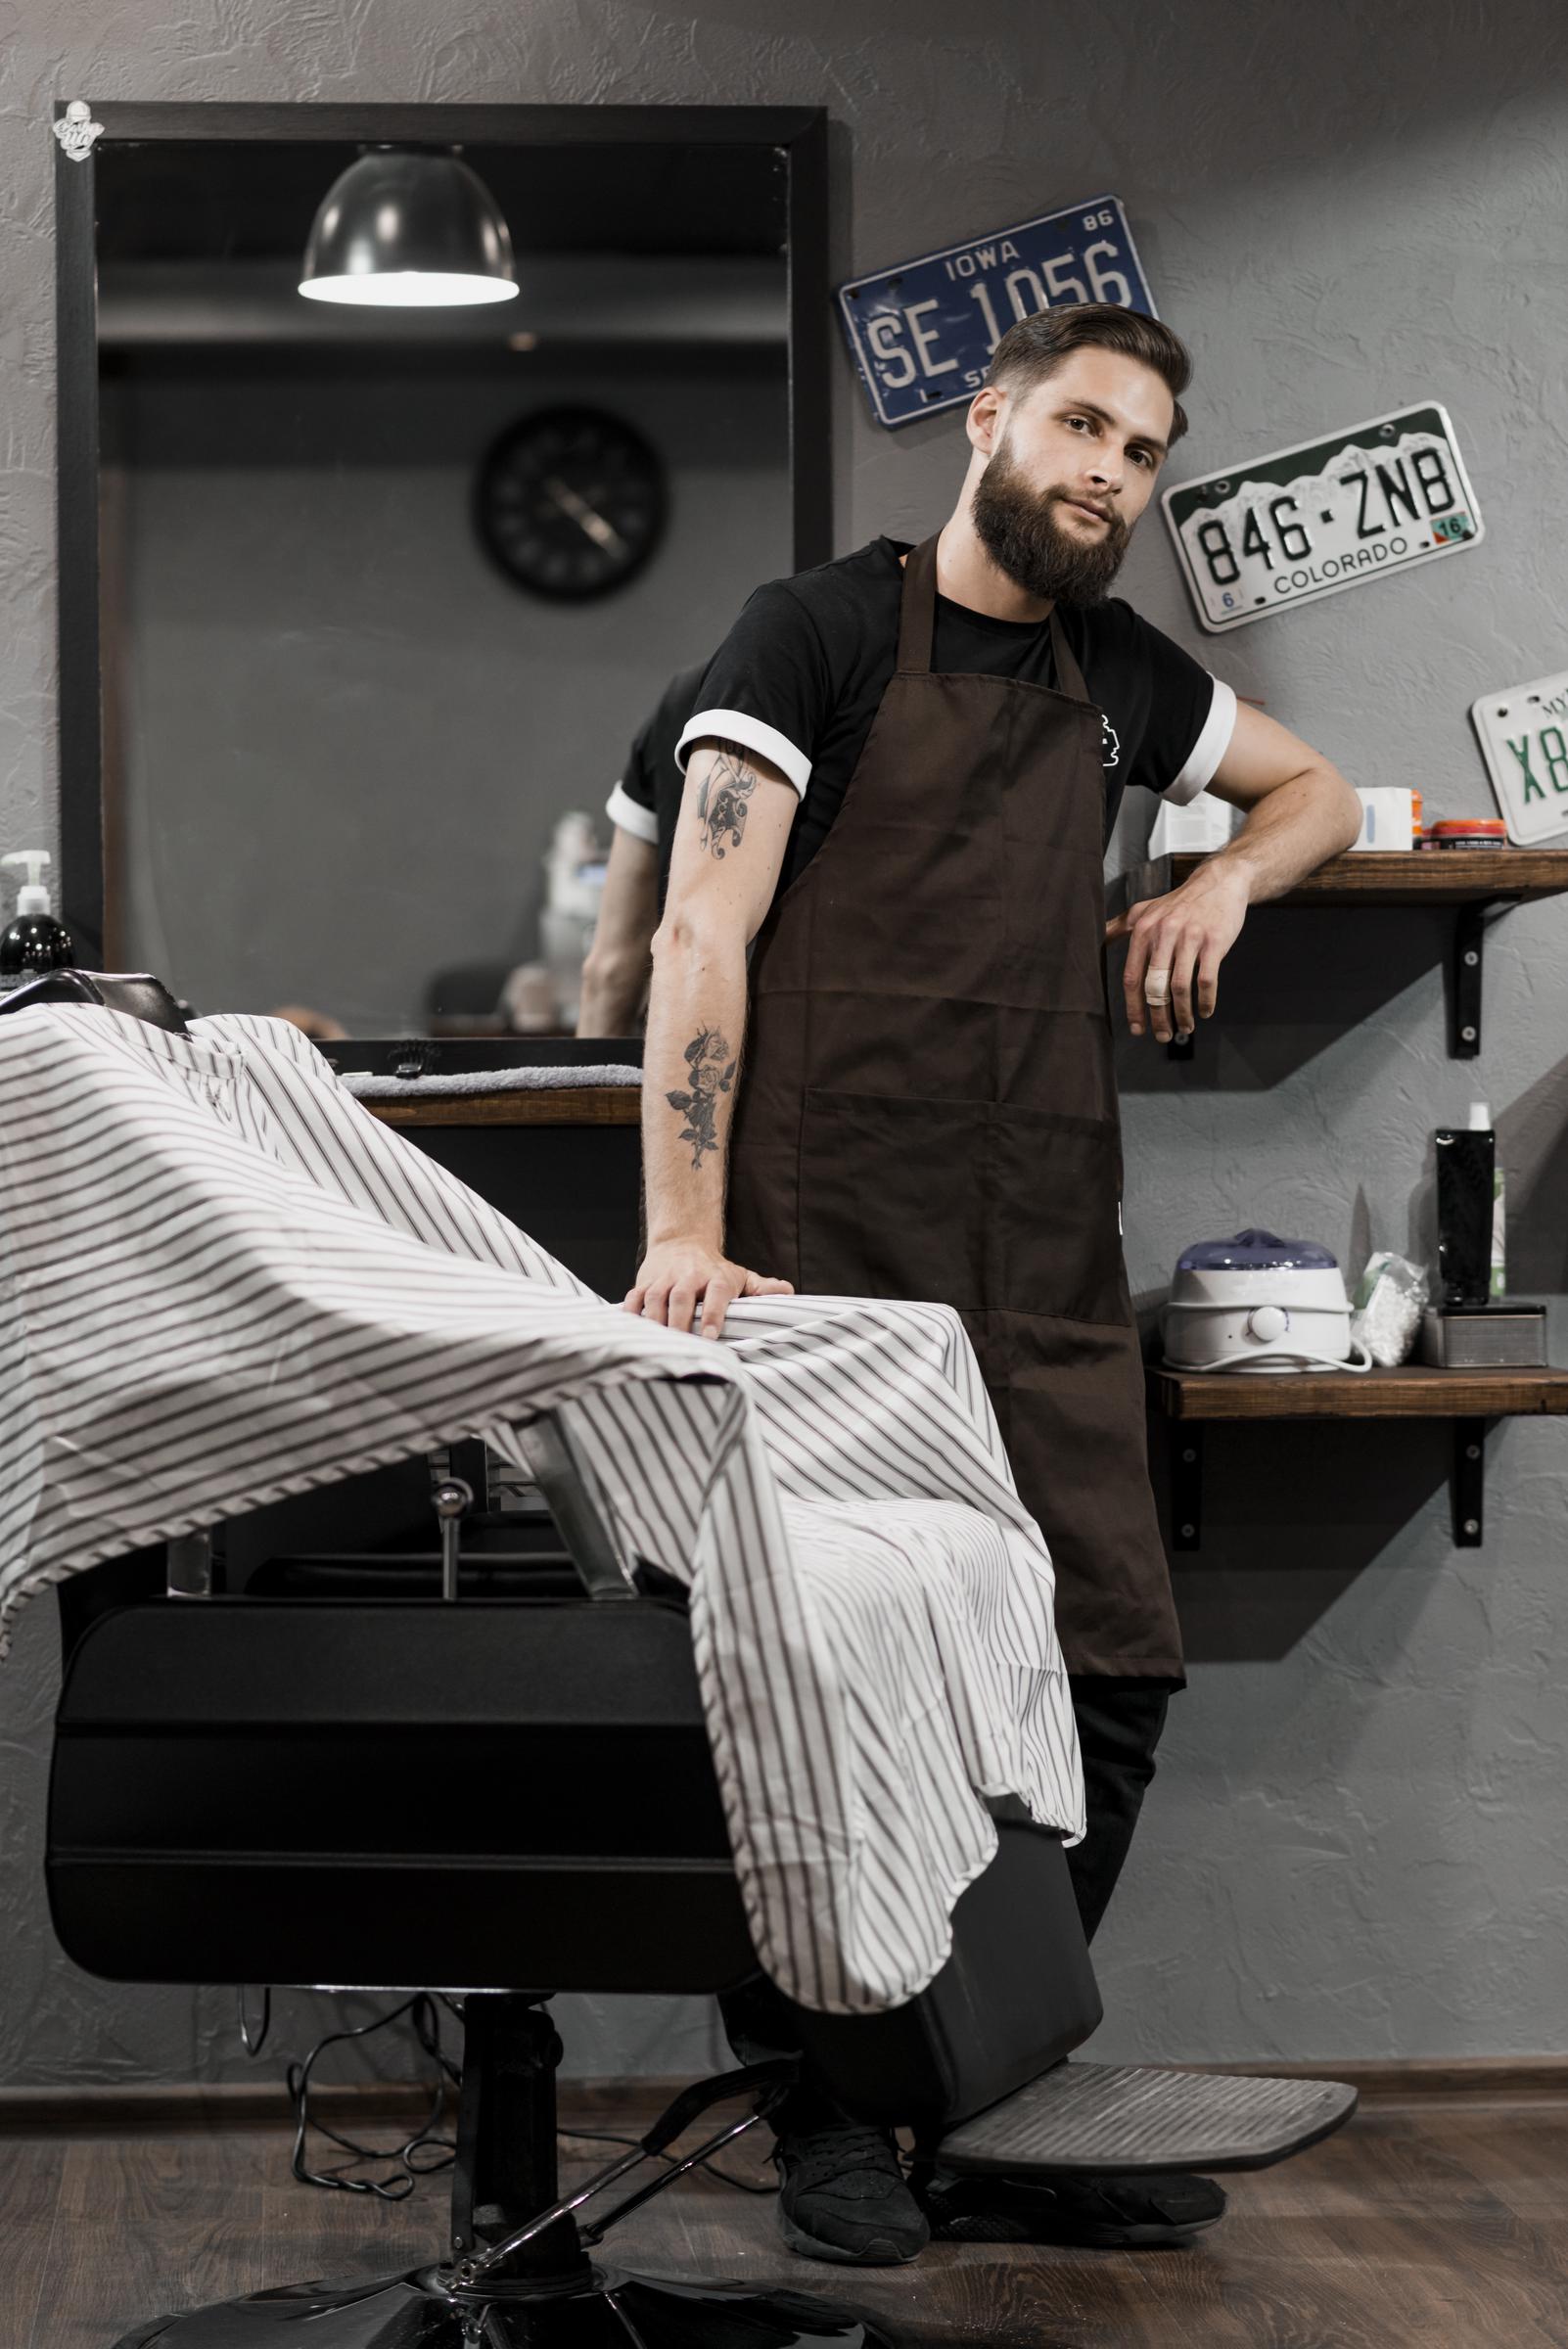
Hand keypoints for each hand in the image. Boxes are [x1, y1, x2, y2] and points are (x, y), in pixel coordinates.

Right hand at [626, 1238, 793, 1338]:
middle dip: (679, 1321)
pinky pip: (634, 1298)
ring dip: (655, 1320)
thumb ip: (762, 1288)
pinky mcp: (645, 1283)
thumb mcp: (740, 1276)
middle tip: (681, 1345)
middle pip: (681, 1297)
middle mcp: (688, 1276)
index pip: (715, 1294)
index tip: (709, 1336)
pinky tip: (633, 1332)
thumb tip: (788, 1292)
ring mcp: (665, 1279)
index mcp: (715, 1278)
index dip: (712, 1314)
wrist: (682, 1242)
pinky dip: (632, 1313)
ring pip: (656, 1297)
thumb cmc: (714, 1270)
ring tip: (657, 1344)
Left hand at [1104, 862, 1250, 1041]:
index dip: (1133, 1007)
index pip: (1132, 977)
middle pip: (1155, 987)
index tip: (1137, 1028)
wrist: (1219, 882)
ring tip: (1185, 1028)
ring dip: (1182, 1014)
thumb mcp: (1145, 910)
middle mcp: (1164, 934)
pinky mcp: (1214, 942)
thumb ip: (1120, 927)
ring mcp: (1190, 938)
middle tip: (1161, 1035)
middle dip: (1157, 1017)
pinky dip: (1206, 1001)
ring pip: (1180, 988)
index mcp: (1144, 930)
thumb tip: (1096, 939)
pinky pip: (1206, 980)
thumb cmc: (1180, 902)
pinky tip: (1205, 1011)